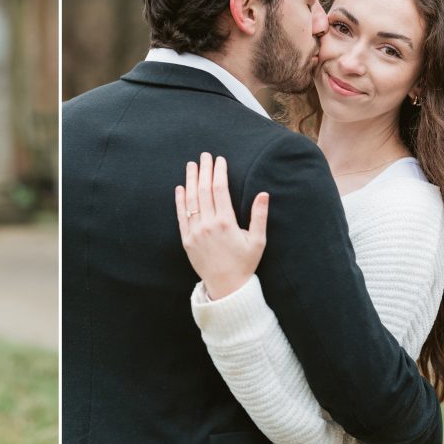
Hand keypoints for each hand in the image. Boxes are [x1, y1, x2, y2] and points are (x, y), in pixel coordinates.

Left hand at [175, 152, 268, 299]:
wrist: (227, 287)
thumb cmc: (245, 263)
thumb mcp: (258, 241)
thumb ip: (259, 216)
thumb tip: (263, 194)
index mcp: (226, 223)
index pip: (219, 190)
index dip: (218, 172)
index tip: (219, 160)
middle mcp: (208, 225)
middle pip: (203, 190)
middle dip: (204, 170)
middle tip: (204, 156)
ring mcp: (195, 232)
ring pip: (191, 200)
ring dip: (190, 180)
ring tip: (192, 165)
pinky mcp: (186, 240)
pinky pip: (181, 216)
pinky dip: (180, 200)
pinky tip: (180, 187)